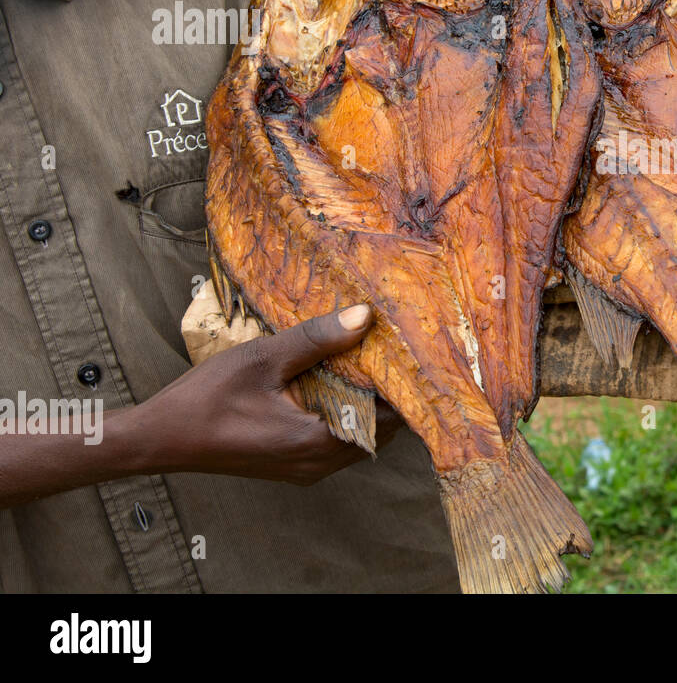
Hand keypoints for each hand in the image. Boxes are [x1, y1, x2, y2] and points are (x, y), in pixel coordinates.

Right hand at [138, 304, 403, 484]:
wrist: (159, 438)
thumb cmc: (206, 399)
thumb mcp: (263, 358)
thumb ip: (318, 338)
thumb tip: (366, 315)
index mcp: (317, 442)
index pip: (389, 420)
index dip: (402, 386)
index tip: (408, 353)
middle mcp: (318, 464)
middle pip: (379, 430)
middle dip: (387, 392)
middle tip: (390, 350)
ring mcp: (305, 470)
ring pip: (357, 437)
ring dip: (364, 404)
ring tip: (365, 361)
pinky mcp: (291, 466)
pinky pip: (334, 442)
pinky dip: (342, 414)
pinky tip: (333, 382)